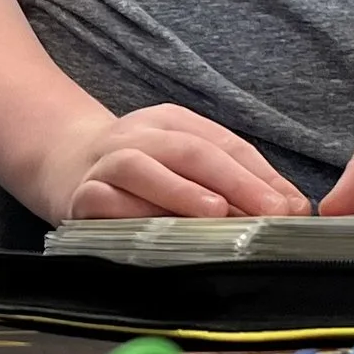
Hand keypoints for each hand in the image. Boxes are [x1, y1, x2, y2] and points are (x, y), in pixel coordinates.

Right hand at [42, 104, 308, 221]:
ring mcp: (107, 164)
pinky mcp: (80, 196)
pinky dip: (132, 214)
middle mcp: (139, 136)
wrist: (59, 159)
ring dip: (180, 191)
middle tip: (269, 211)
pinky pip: (105, 203)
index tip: (293, 206)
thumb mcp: (184, 160)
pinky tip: (156, 230)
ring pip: (143, 170)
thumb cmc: (139, 168)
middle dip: (234, 182)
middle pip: (190, 151)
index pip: (224, 144)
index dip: (261, 174)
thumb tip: (294, 207)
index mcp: (171, 122)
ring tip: (215, 212)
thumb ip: (235, 179)